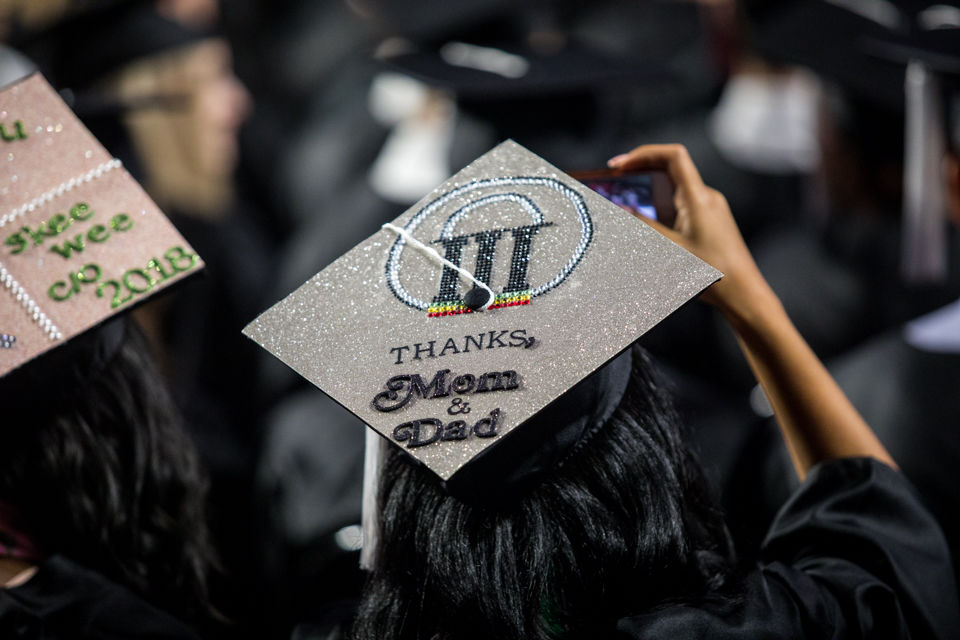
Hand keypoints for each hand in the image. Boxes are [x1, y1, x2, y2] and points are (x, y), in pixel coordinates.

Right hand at [607, 144, 771, 321]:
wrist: (743, 292)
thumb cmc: (714, 273)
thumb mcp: (671, 250)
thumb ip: (644, 227)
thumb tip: (622, 210)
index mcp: (698, 198)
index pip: (673, 156)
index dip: (644, 153)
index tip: (620, 165)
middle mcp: (706, 197)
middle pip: (671, 168)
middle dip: (641, 170)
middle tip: (615, 180)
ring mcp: (710, 209)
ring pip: (674, 188)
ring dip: (649, 191)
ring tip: (625, 203)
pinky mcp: (709, 221)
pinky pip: (681, 204)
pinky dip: (661, 206)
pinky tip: (647, 223)